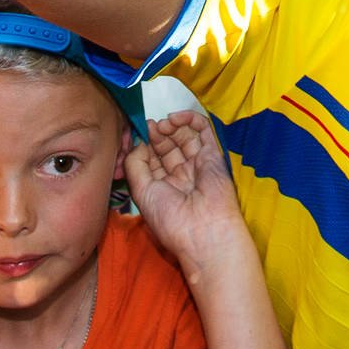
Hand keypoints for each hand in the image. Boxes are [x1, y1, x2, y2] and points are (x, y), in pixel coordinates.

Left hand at [125, 110, 247, 271]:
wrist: (203, 229)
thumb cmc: (170, 218)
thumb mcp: (141, 191)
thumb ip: (135, 164)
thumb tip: (139, 143)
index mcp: (164, 188)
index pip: (154, 159)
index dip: (146, 145)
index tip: (139, 135)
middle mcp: (181, 175)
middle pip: (169, 146)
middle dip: (158, 134)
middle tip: (150, 127)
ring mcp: (198, 164)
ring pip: (185, 136)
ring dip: (172, 126)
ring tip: (163, 124)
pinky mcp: (214, 154)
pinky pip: (205, 131)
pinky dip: (191, 119)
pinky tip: (176, 118)